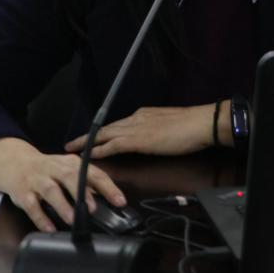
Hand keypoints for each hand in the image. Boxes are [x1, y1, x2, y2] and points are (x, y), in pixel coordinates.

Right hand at [0, 137, 124, 232]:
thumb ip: (87, 181)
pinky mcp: (23, 192)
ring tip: (72, 219)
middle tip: (92, 209)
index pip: (92, 172)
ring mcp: (38, 180)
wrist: (14, 162)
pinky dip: (41, 218)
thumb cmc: (48, 170)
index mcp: (70, 163)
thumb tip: (110, 196)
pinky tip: (50, 229)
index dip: (108, 187)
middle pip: (70, 177)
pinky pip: (32, 206)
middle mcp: (54, 169)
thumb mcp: (67, 170)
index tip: (120, 201)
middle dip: (82, 192)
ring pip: (51, 191)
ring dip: (62, 205)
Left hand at [65, 104, 218, 159]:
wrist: (201, 123)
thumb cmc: (192, 127)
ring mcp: (135, 128)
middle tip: (72, 143)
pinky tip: (89, 157)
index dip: (103, 132)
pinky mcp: (138, 140)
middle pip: (105, 128)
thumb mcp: (170, 127)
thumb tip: (153, 139)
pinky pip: (112, 146)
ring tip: (73, 151)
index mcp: (144, 115)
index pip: (118, 125)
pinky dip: (99, 151)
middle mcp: (136, 119)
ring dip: (87, 144)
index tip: (93, 137)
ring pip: (104, 135)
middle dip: (88, 137)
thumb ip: (157, 131)